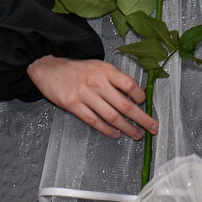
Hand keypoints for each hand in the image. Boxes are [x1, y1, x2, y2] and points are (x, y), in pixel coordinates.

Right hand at [27, 56, 155, 139]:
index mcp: (106, 71)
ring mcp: (84, 95)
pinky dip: (107, 130)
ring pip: (111, 116)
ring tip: (137, 135)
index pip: (129, 85)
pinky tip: (116, 134)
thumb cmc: (77, 69)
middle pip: (125, 104)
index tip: (145, 104)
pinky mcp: (72, 105)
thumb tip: (136, 95)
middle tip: (153, 127)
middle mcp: (97, 83)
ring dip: (127, 128)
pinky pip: (94, 121)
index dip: (140, 97)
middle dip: (141, 118)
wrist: (48, 68)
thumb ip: (115, 79)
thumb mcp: (99, 67)